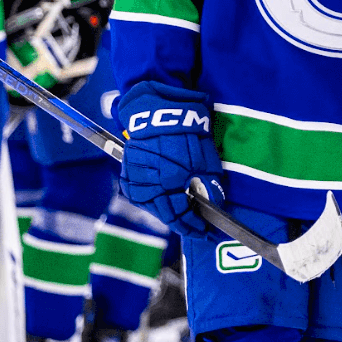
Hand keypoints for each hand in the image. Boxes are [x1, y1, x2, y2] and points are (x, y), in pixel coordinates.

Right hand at [115, 81, 224, 237]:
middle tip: (194, 228)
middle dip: (181, 223)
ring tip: (180, 216)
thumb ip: (210, 186)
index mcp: (170, 179)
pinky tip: (162, 201)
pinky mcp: (127, 170)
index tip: (204, 232)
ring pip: (150, 206)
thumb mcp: (207, 159)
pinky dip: (150, 201)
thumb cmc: (187, 131)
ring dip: (165, 213)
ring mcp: (135, 176)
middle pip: (164, 214)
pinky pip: (138, 194)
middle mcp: (150, 181)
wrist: (159, 109)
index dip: (193, 226)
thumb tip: (214, 206)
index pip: (181, 214)